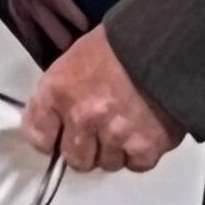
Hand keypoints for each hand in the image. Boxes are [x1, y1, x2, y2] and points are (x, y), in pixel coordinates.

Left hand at [22, 26, 183, 173]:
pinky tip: (145, 130)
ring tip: (127, 123)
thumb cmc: (119, 44)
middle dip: (85, 148)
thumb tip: (55, 122)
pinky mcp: (146, 146)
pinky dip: (141, 152)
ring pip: (107, 164)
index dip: (50, 137)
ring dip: (115, 150)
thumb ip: (60, 95)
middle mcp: (83, 117)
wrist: (166, 40)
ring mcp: (115, 135)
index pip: (38, 137)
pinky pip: (136, 164)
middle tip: (100, 129)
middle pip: (75, 159)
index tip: (59, 135)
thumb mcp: (75, 58)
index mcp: (59, 91)